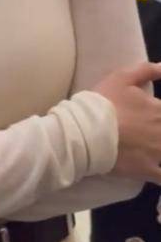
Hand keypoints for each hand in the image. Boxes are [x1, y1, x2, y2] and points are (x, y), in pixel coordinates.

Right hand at [93, 62, 160, 183]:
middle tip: (154, 131)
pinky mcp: (147, 171)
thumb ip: (147, 70)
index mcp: (159, 110)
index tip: (158, 116)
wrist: (87, 130)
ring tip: (155, 146)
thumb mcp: (123, 77)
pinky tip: (158, 171)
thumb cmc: (105, 102)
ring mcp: (157, 154)